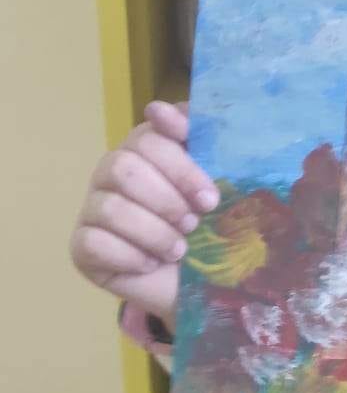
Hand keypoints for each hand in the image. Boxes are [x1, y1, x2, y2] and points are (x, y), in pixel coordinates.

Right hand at [70, 101, 218, 326]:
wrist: (197, 282)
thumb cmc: (209, 226)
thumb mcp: (218, 183)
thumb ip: (201, 140)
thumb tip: (163, 109)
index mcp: (144, 148)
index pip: (148, 136)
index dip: (180, 166)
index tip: (209, 196)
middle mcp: (112, 171)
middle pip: (124, 168)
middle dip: (167, 200)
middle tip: (195, 223)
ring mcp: (92, 208)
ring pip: (112, 208)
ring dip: (155, 233)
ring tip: (180, 249)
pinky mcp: (81, 246)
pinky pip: (94, 243)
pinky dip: (130, 257)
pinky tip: (150, 263)